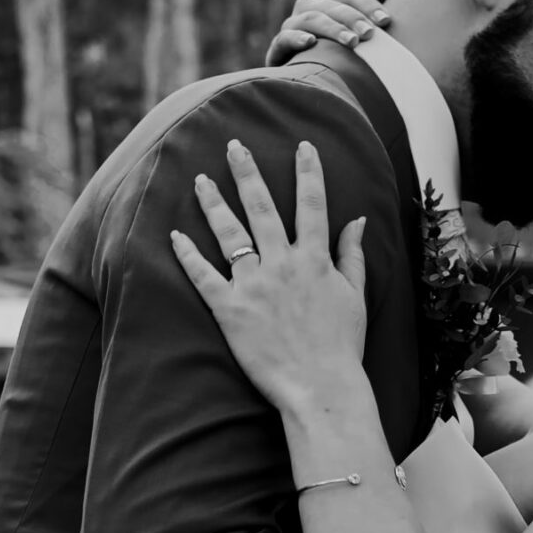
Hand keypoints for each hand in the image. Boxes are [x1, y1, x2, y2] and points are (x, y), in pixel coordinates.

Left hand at [171, 140, 367, 413]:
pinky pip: (203, 276)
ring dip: (214, 204)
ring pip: (230, 234)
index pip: (312, 205)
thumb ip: (353, 255)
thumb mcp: (355, 296)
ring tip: (201, 180)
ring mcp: (254, 286)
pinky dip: (187, 255)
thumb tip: (358, 220)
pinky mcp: (230, 310)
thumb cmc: (342, 346)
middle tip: (234, 146)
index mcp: (315, 260)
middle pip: (262, 208)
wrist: (320, 387)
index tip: (302, 145)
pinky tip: (174, 235)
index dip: (308, 173)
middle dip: (248, 173)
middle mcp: (283, 265)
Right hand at [265, 0, 396, 64]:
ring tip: (351, 42)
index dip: (368, 5)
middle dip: (352, 18)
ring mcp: (293, 25)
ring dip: (332, 29)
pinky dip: (296, 38)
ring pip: (311, 20)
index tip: (385, 21)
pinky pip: (284, 38)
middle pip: (331, 6)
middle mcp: (309, 7)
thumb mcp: (359, 22)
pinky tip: (310, 42)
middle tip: (369, 34)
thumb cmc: (340, 47)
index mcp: (330, 0)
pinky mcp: (279, 47)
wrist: (311, 77)